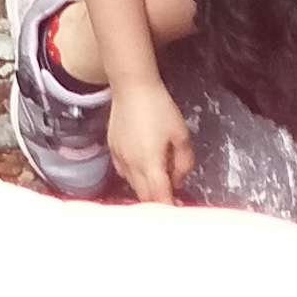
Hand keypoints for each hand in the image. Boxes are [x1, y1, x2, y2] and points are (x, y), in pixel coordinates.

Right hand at [104, 78, 195, 203]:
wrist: (132, 87)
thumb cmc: (160, 109)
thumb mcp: (181, 136)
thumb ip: (183, 163)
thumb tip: (178, 180)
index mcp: (150, 164)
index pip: (159, 198)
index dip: (170, 208)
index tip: (180, 209)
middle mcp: (131, 166)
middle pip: (144, 196)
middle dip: (159, 202)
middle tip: (174, 199)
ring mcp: (119, 158)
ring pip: (133, 185)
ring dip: (147, 190)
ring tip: (161, 181)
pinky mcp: (112, 149)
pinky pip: (124, 173)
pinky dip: (135, 178)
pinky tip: (144, 169)